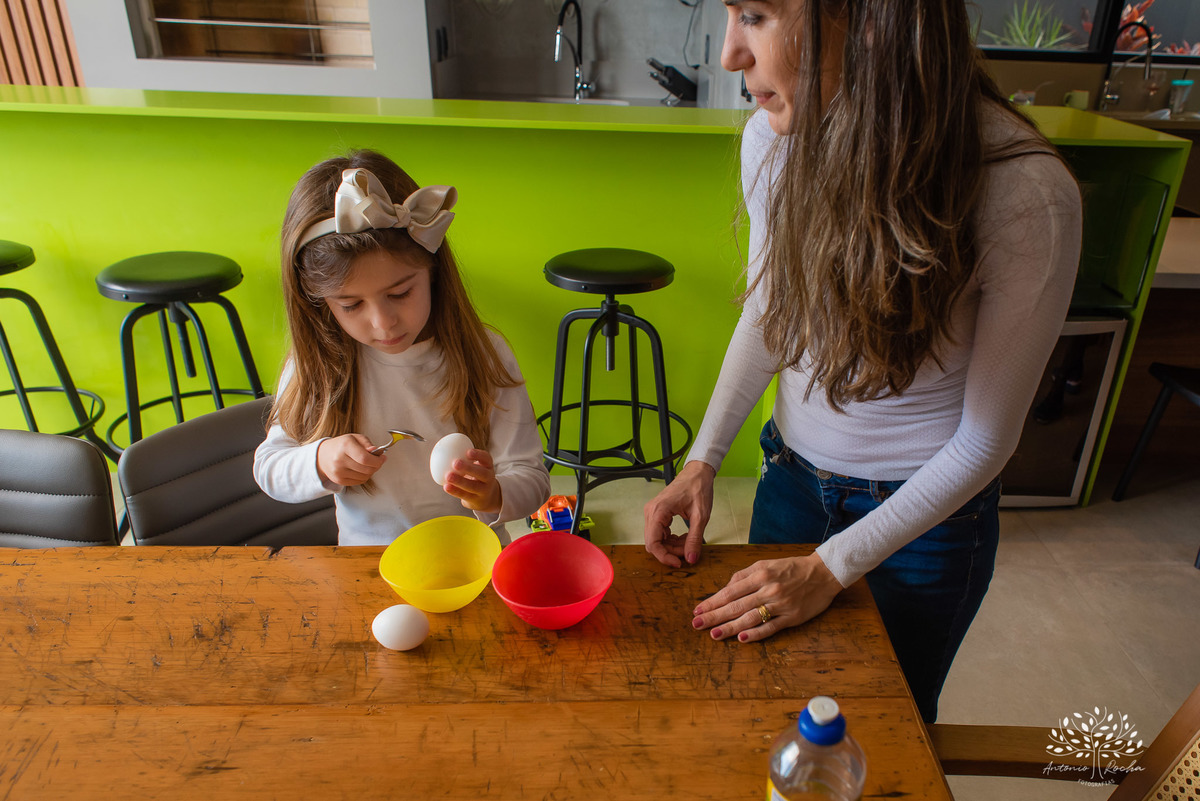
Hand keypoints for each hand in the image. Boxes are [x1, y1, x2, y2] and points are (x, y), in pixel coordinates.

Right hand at [316, 434, 385, 486]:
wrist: (322, 456)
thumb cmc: (341, 445)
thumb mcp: (355, 438)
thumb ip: (367, 444)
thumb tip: (377, 452)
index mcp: (345, 446)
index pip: (365, 458)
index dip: (377, 460)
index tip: (382, 458)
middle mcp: (340, 460)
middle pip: (366, 469)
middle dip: (376, 466)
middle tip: (378, 461)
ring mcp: (338, 472)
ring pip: (364, 477)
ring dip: (371, 471)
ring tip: (368, 464)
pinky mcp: (339, 480)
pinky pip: (359, 482)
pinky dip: (364, 476)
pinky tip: (361, 470)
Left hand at [440, 448, 501, 514]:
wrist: (486, 497)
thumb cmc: (476, 477)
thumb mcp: (476, 467)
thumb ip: (464, 459)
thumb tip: (444, 446)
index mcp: (488, 467)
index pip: (486, 459)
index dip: (478, 455)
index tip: (468, 452)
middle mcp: (489, 478)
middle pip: (482, 473)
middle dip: (469, 468)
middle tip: (455, 463)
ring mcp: (484, 490)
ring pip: (473, 486)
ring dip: (460, 481)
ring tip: (448, 476)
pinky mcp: (476, 500)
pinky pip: (465, 495)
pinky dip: (455, 491)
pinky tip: (446, 486)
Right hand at [643, 460, 715, 567]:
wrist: (697, 473)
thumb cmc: (698, 488)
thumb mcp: (700, 516)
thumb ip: (694, 538)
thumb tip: (690, 558)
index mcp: (659, 511)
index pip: (652, 543)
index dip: (664, 557)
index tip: (679, 563)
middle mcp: (651, 512)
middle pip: (653, 543)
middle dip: (670, 551)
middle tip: (688, 551)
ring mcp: (653, 512)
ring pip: (656, 539)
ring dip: (671, 546)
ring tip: (689, 543)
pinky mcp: (658, 513)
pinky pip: (660, 533)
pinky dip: (671, 539)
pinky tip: (684, 538)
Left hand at [691, 553, 843, 642]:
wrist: (824, 573)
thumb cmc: (792, 568)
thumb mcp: (766, 563)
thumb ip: (744, 575)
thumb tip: (725, 589)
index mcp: (760, 574)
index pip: (730, 591)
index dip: (712, 601)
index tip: (698, 610)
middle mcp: (768, 589)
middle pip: (736, 605)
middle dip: (714, 616)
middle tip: (697, 624)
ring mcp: (780, 604)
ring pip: (750, 617)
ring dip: (730, 627)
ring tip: (714, 634)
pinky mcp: (792, 617)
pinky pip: (770, 627)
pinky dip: (756, 633)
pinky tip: (742, 638)